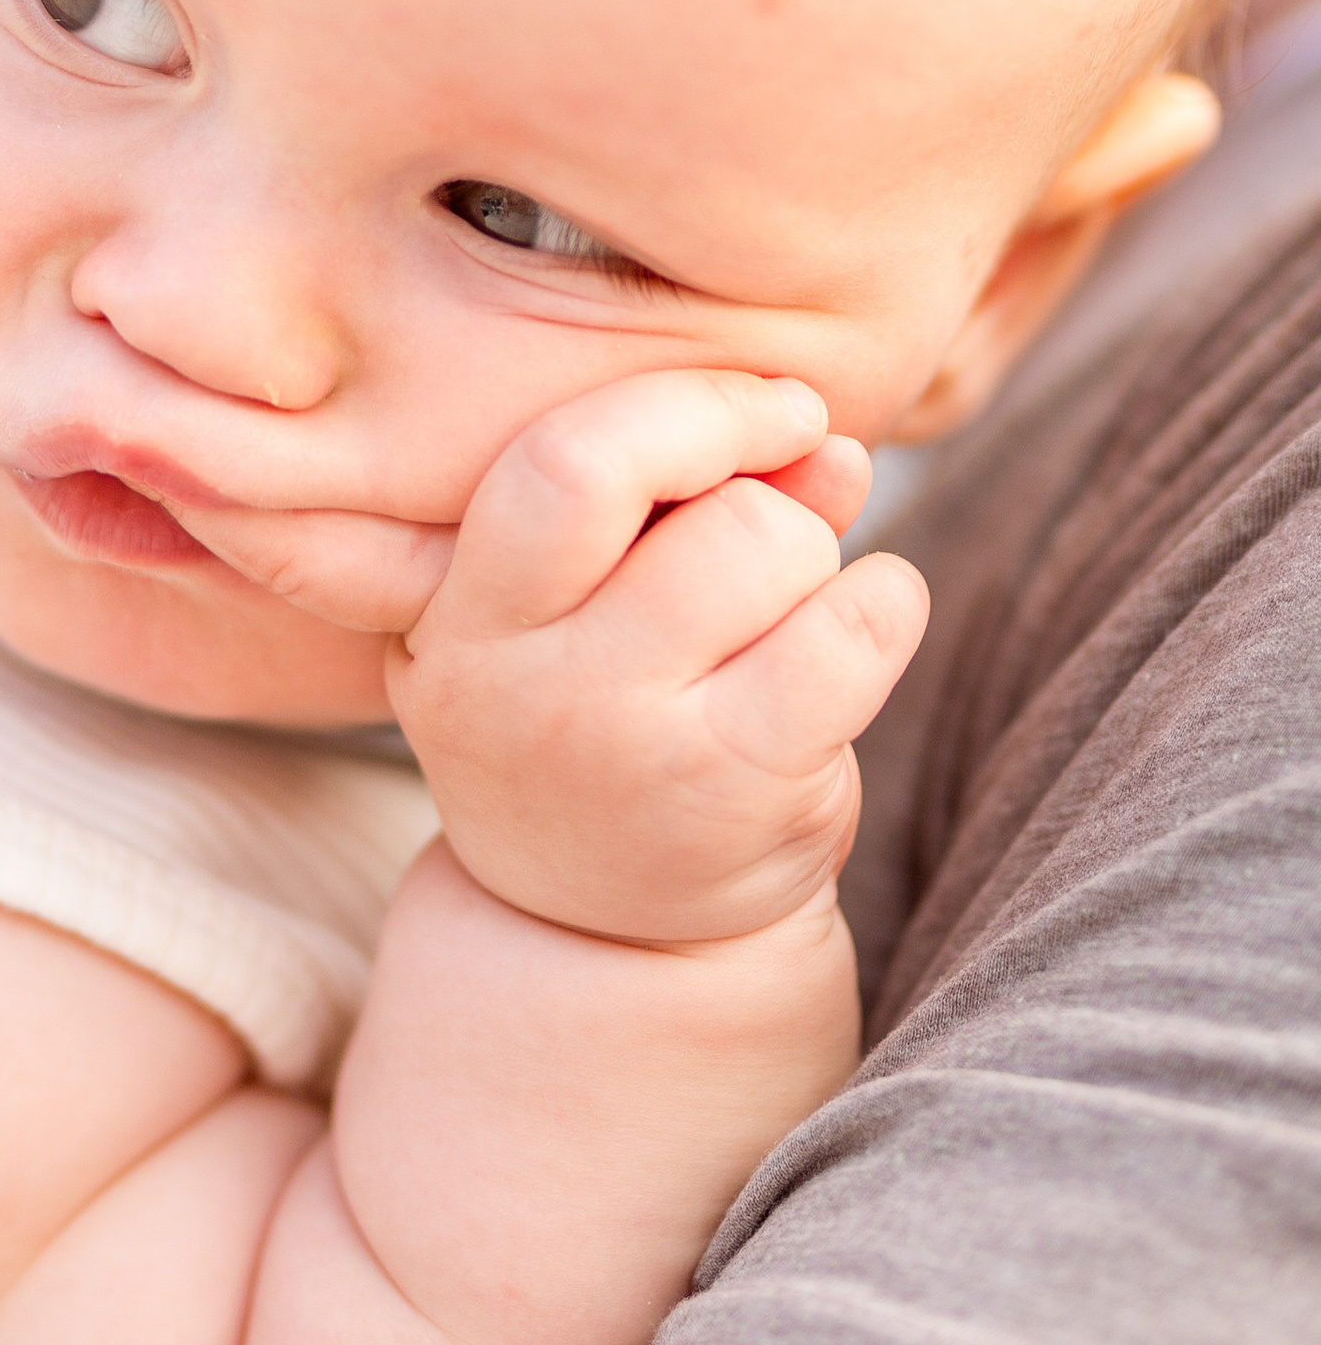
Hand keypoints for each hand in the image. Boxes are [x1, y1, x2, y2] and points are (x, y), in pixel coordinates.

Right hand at [386, 369, 927, 945]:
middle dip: (764, 494)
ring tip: (778, 620)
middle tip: (758, 545)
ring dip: (815, 558)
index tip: (770, 406)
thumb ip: (685, 496)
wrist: (603, 938)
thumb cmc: (601, 720)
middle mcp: (523, 683)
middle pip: (702, 502)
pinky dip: (886, 604)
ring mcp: (630, 750)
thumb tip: (823, 438)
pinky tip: (859, 635)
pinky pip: (851, 636)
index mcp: (459, 612)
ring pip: (777, 547)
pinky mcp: (735, 798)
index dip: (692, 406)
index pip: (565, 460)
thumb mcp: (584, 606)